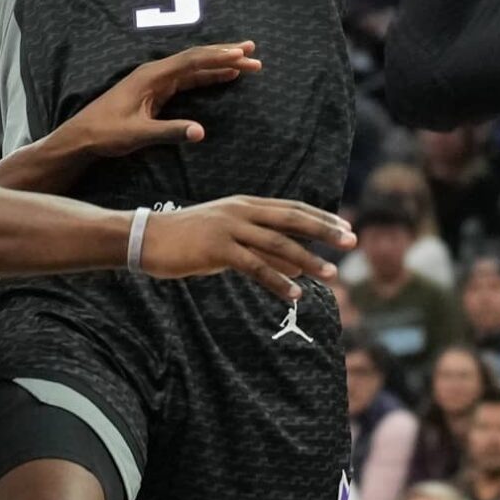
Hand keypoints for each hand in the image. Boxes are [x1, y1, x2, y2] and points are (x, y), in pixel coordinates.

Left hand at [56, 43, 261, 156]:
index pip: (190, 61)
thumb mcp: (138, 134)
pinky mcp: (157, 90)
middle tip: (253, 52)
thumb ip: (169, 131)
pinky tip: (224, 76)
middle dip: (225, 54)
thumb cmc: (105, 133)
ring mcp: (157, 80)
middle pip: (196, 58)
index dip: (217, 57)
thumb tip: (201, 132)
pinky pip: (189, 78)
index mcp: (151, 76)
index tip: (241, 54)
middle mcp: (156, 72)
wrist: (82, 136)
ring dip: (220, 64)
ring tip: (247, 62)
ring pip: (194, 67)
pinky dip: (208, 76)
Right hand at [138, 197, 354, 300]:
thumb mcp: (229, 238)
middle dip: (324, 230)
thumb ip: (261, 247)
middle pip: (292, 219)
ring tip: (331, 275)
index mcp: (245, 205)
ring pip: (278, 244)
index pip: (292, 208)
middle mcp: (242, 211)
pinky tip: (294, 294)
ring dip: (307, 260)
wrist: (148, 238)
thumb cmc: (189, 239)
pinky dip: (277, 280)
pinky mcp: (217, 249)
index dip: (321, 218)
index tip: (346, 228)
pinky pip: (254, 266)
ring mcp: (230, 228)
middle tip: (352, 241)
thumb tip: (297, 265)